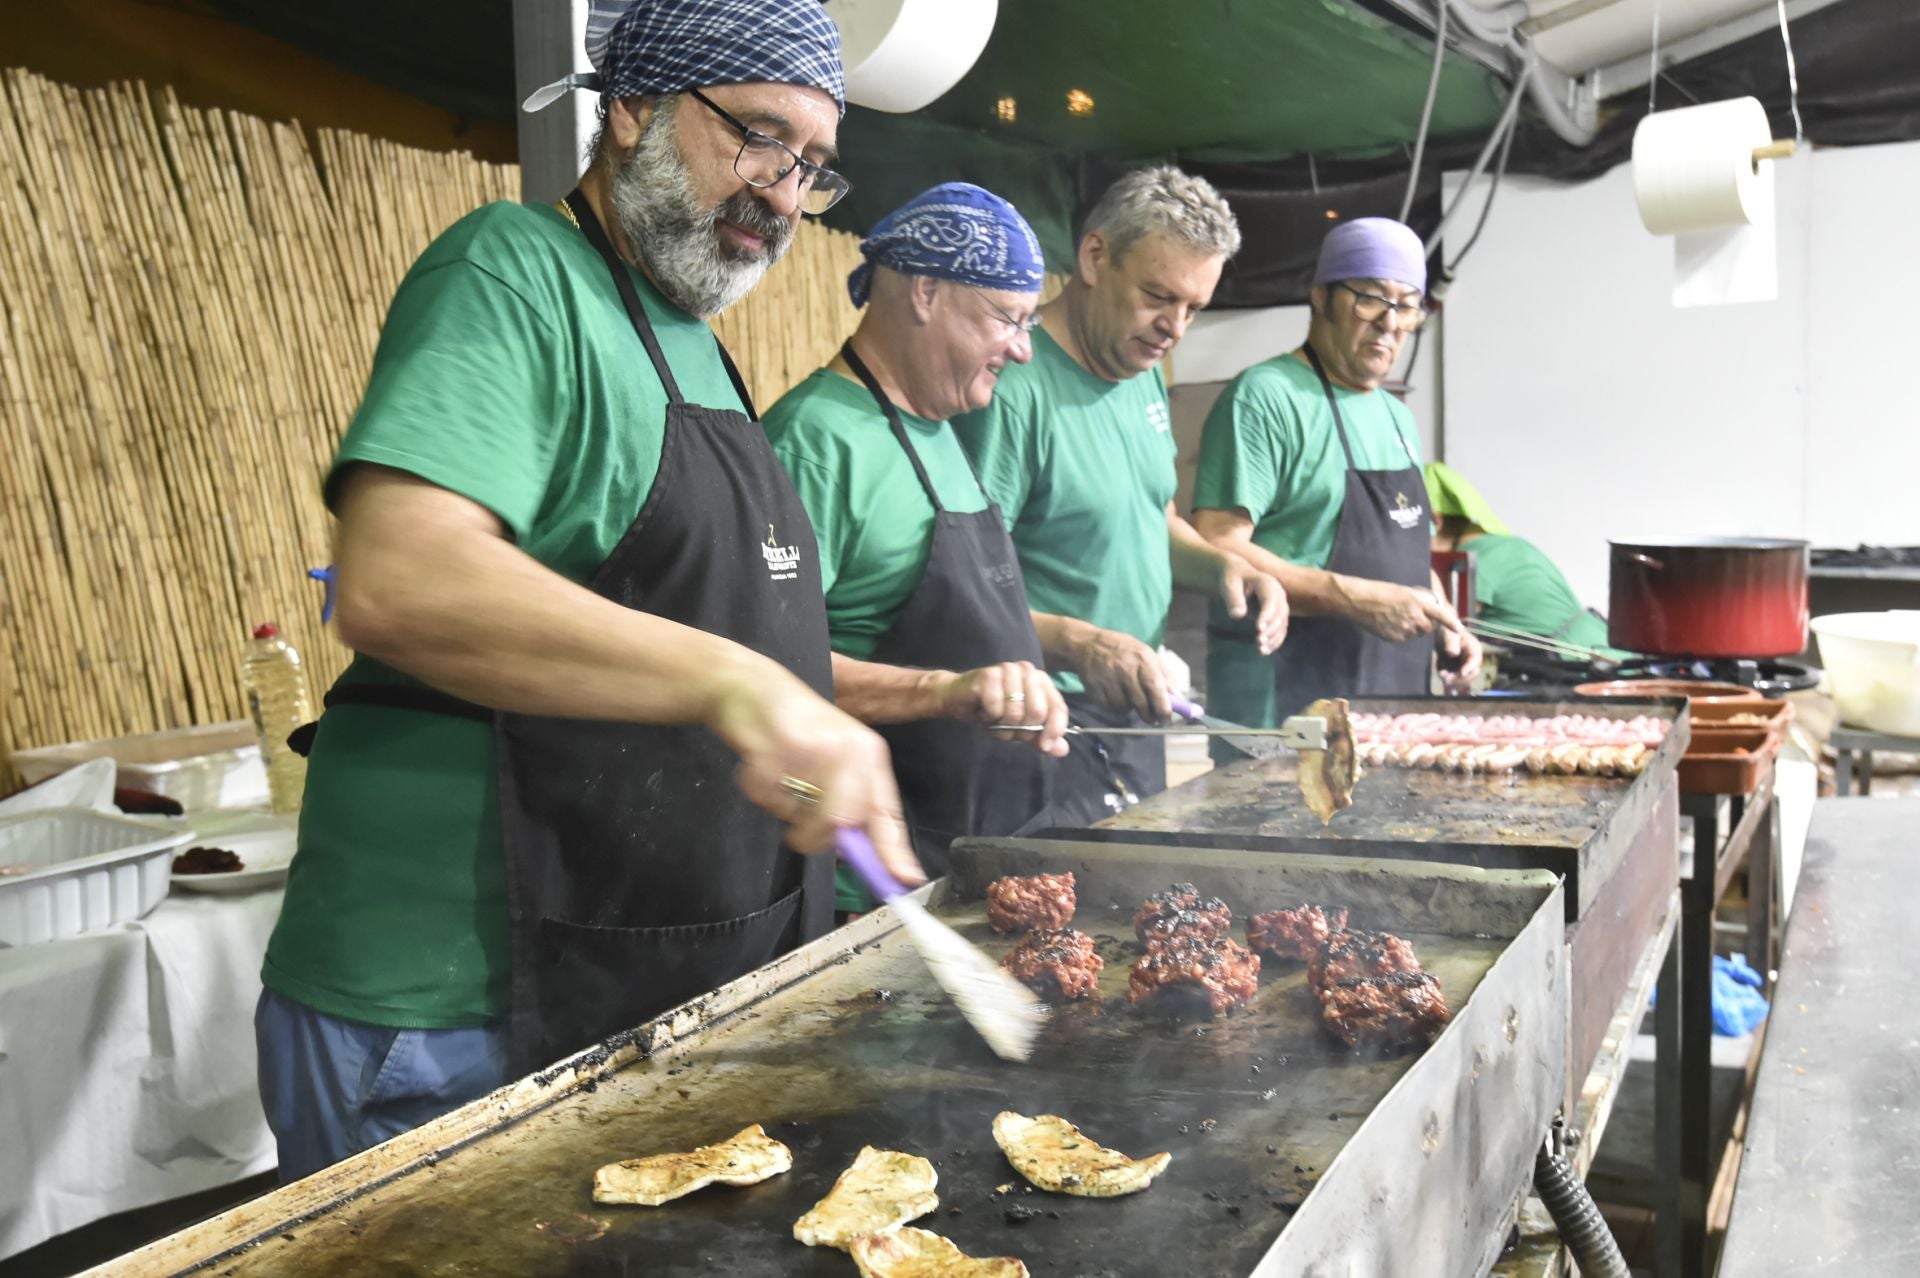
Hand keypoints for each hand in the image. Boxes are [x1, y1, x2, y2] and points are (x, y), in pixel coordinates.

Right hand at [707, 665, 922, 886]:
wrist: (751, 686)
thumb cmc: (794, 730)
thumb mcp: (834, 758)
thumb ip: (848, 803)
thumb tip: (857, 855)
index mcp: (869, 756)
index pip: (886, 813)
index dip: (893, 851)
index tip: (903, 880)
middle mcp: (850, 750)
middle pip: (842, 822)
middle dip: (814, 836)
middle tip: (799, 826)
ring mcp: (816, 747)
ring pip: (803, 817)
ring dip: (784, 812)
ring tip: (781, 782)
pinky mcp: (779, 746)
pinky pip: (768, 798)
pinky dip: (759, 791)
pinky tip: (762, 765)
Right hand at [933, 662, 1069, 756]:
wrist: (956, 699)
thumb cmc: (991, 711)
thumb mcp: (1019, 727)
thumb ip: (1040, 737)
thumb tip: (1062, 750)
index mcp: (1041, 681)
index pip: (1058, 707)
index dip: (1055, 729)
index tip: (1045, 745)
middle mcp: (1027, 671)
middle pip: (1038, 712)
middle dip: (1022, 729)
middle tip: (1008, 727)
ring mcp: (1008, 670)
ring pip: (1015, 712)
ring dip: (1002, 725)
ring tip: (993, 719)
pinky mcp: (989, 674)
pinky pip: (996, 707)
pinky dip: (988, 717)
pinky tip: (982, 711)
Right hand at [1072, 626, 1172, 722]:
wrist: (1087, 645)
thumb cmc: (1123, 650)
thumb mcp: (1146, 654)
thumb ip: (1164, 675)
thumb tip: (1179, 698)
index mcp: (1142, 659)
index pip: (1156, 688)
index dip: (1164, 707)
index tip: (1167, 718)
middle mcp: (1125, 669)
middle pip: (1141, 703)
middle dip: (1149, 715)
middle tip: (1152, 718)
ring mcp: (1108, 679)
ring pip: (1125, 709)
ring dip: (1130, 709)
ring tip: (1128, 697)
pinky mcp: (1094, 689)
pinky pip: (1110, 708)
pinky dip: (1115, 707)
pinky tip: (1115, 695)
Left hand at [1219, 558, 1287, 653]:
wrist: (1239, 577)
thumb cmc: (1233, 579)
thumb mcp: (1229, 585)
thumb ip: (1233, 598)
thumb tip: (1237, 616)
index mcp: (1267, 583)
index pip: (1271, 600)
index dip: (1267, 614)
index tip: (1258, 629)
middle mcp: (1278, 595)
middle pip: (1279, 614)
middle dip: (1270, 629)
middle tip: (1258, 641)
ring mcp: (1280, 606)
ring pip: (1282, 625)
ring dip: (1273, 638)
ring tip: (1261, 650)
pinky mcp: (1278, 616)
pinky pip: (1280, 630)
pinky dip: (1274, 641)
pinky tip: (1264, 651)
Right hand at [1339, 577, 1452, 643]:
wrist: (1359, 601)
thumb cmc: (1380, 592)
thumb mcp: (1403, 591)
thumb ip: (1419, 602)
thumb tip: (1428, 612)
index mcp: (1416, 601)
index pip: (1439, 613)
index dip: (1450, 623)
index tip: (1460, 629)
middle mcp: (1413, 616)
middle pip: (1428, 627)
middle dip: (1425, 624)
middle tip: (1413, 616)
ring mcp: (1403, 629)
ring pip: (1416, 634)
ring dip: (1412, 629)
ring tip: (1396, 618)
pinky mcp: (1394, 637)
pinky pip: (1404, 638)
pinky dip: (1400, 633)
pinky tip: (1389, 624)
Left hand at [1436, 618, 1482, 691]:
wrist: (1441, 634)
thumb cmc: (1447, 630)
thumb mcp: (1448, 633)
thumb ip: (1451, 642)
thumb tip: (1453, 653)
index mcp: (1474, 648)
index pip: (1475, 660)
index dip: (1470, 668)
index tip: (1462, 673)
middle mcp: (1473, 660)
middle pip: (1472, 674)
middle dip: (1460, 678)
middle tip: (1446, 678)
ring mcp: (1465, 667)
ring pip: (1463, 680)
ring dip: (1453, 680)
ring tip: (1441, 674)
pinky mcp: (1457, 671)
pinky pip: (1454, 679)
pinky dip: (1448, 678)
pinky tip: (1441, 673)